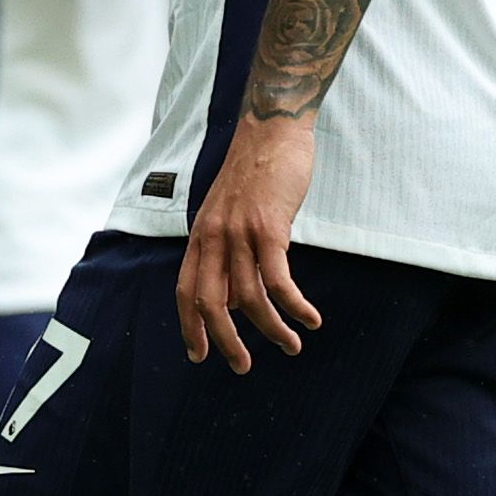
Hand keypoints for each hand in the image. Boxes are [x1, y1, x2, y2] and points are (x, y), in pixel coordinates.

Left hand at [176, 115, 323, 372]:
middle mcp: (213, 238)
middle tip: (243, 366)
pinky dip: (293, 306)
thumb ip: (229, 249)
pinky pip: (279, 280)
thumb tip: (240, 295)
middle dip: (226, 341)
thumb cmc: (256, 170)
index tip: (200, 355)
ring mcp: (239, 233)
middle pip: (211, 303)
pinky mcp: (269, 228)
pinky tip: (309, 319)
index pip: (186, 290)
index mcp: (201, 235)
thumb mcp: (229, 211)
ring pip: (250, 298)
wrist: (271, 129)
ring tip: (291, 346)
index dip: (191, 327)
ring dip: (271, 329)